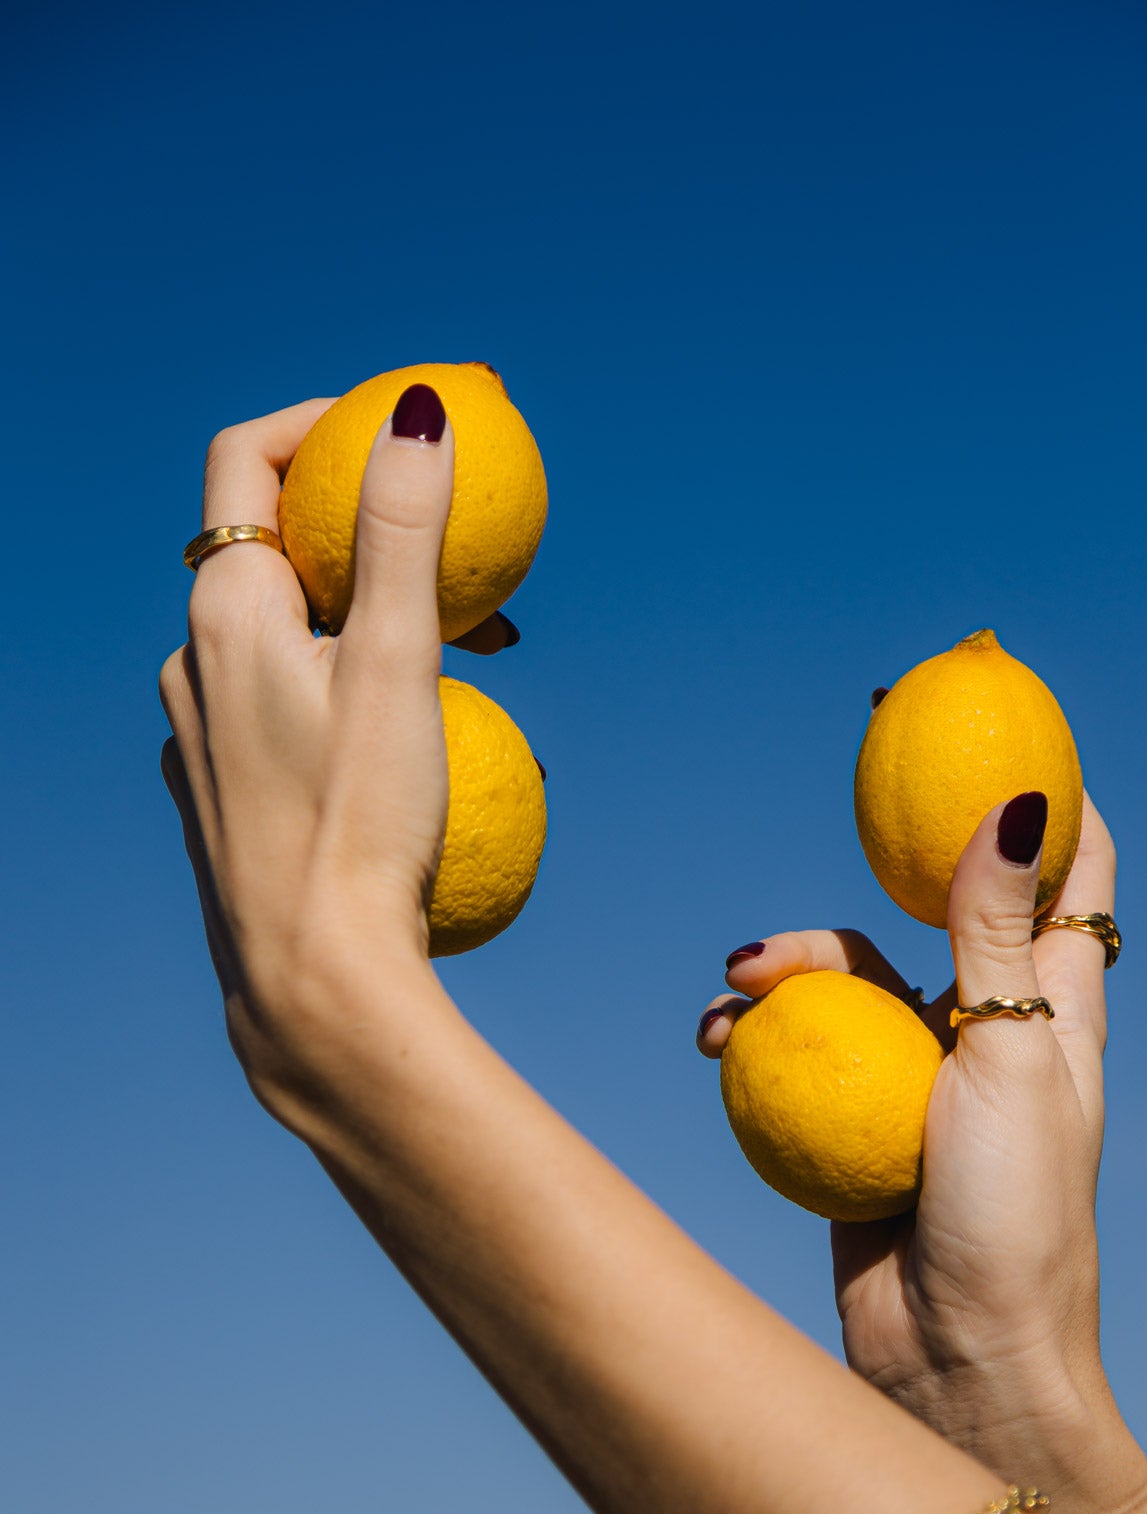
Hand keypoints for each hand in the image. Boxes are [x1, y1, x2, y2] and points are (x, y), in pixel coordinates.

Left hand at [160, 392, 460, 1115]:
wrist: (312, 981)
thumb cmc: (361, 825)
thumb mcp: (398, 663)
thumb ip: (403, 534)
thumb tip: (418, 413)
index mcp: (224, 614)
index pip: (244, 458)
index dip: (317, 420)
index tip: (396, 430)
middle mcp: (190, 665)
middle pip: (274, 551)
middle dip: (372, 541)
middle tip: (468, 570)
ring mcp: (197, 738)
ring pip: (283, 640)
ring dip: (367, 626)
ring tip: (468, 672)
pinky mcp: (220, 800)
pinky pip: (281, 716)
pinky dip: (343, 699)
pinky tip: (409, 754)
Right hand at [697, 794, 1121, 1503]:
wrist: (957, 1360)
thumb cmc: (1016, 1216)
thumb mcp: (1014, 1062)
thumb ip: (995, 934)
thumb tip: (1020, 800)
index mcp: (1057, 1003)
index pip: (1073, 871)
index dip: (1047, 791)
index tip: (998, 720)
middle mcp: (990, 1023)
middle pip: (942, 898)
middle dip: (899, 840)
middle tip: (860, 764)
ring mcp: (916, 1070)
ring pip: (848, 971)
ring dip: (793, 959)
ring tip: (739, 981)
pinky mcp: (851, 1118)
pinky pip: (794, 1046)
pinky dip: (753, 1030)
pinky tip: (714, 1039)